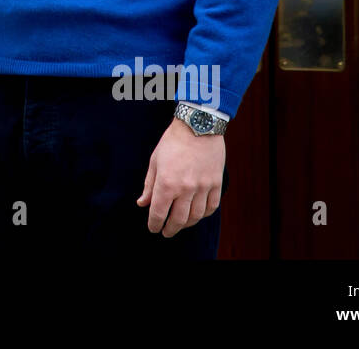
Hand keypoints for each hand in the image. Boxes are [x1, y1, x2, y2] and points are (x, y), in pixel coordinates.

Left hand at [136, 118, 224, 236]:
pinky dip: (203, 214)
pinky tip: (197, 214)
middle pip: (178, 219)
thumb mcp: (155, 161)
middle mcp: (185, 188)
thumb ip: (149, 185)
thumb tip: (143, 203)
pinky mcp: (215, 183)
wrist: (197, 126)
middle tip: (166, 232)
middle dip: (170, 229)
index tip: (153, 228)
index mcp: (166, 183)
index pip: (159, 213)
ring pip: (195, 216)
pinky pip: (211, 207)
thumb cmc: (173, 142)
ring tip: (180, 225)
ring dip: (187, 224)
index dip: (154, 224)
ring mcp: (203, 187)